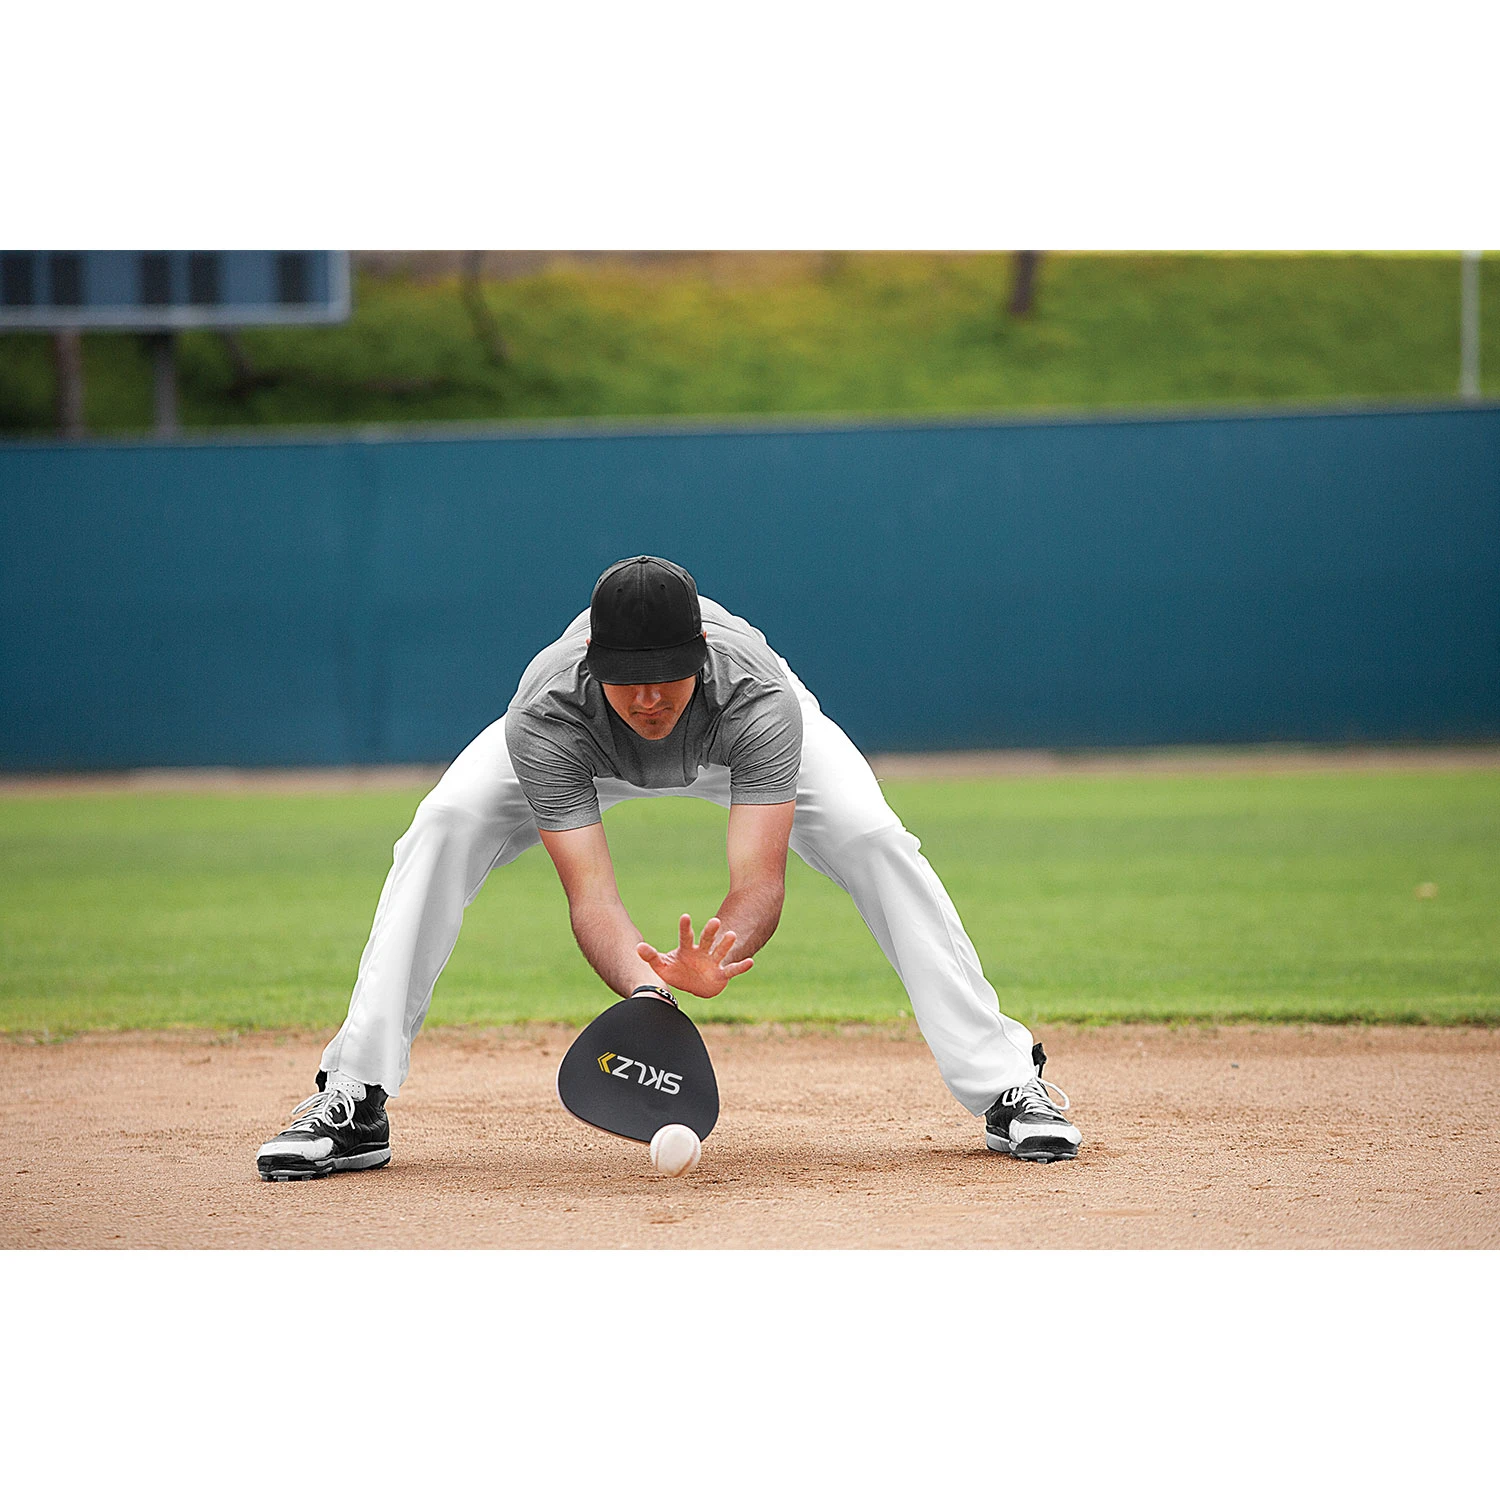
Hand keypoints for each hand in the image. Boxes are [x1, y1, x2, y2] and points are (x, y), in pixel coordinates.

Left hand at [637, 914, 753, 998]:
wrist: (693, 986)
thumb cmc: (677, 971)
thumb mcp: (662, 965)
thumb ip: (651, 956)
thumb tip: (638, 947)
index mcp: (687, 949)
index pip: (685, 936)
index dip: (685, 927)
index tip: (685, 916)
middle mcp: (702, 952)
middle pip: (706, 939)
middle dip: (710, 931)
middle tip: (714, 922)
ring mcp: (713, 962)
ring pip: (721, 951)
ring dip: (726, 944)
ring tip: (732, 934)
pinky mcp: (721, 974)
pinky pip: (732, 970)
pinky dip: (741, 967)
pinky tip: (751, 962)